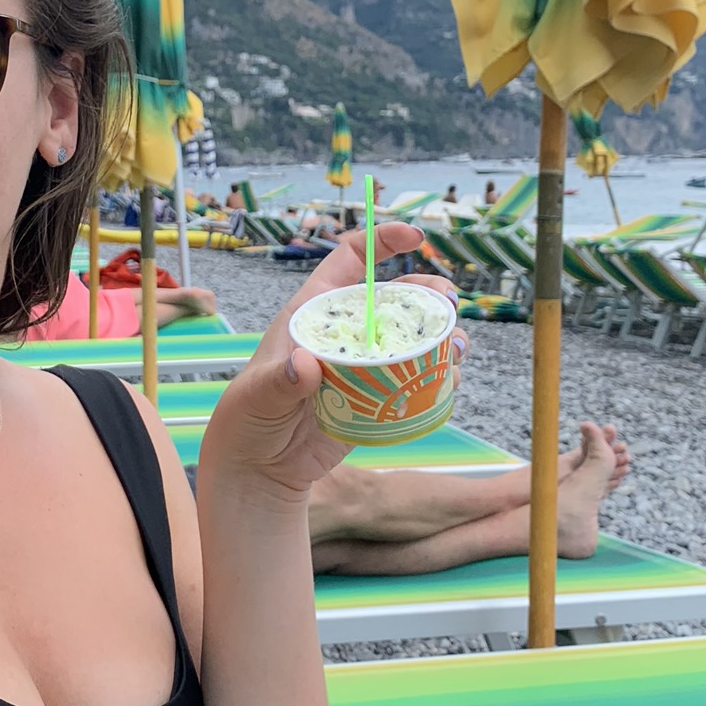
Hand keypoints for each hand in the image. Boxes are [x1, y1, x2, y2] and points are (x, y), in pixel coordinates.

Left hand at [199, 227, 464, 499]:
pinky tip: (452, 379)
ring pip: (413, 337)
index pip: (349, 260)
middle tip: (449, 304)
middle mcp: (344, 331)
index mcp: (313, 312)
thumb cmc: (248, 420)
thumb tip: (306, 364)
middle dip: (428, 294)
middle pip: (395, 297)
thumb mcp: (258, 396)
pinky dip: (440, 374)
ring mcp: (364, 364)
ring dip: (442, 335)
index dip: (382, 242)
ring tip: (457, 347)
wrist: (260, 468)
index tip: (415, 237)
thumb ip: (281, 380)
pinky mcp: (378, 396)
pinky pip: (416, 377)